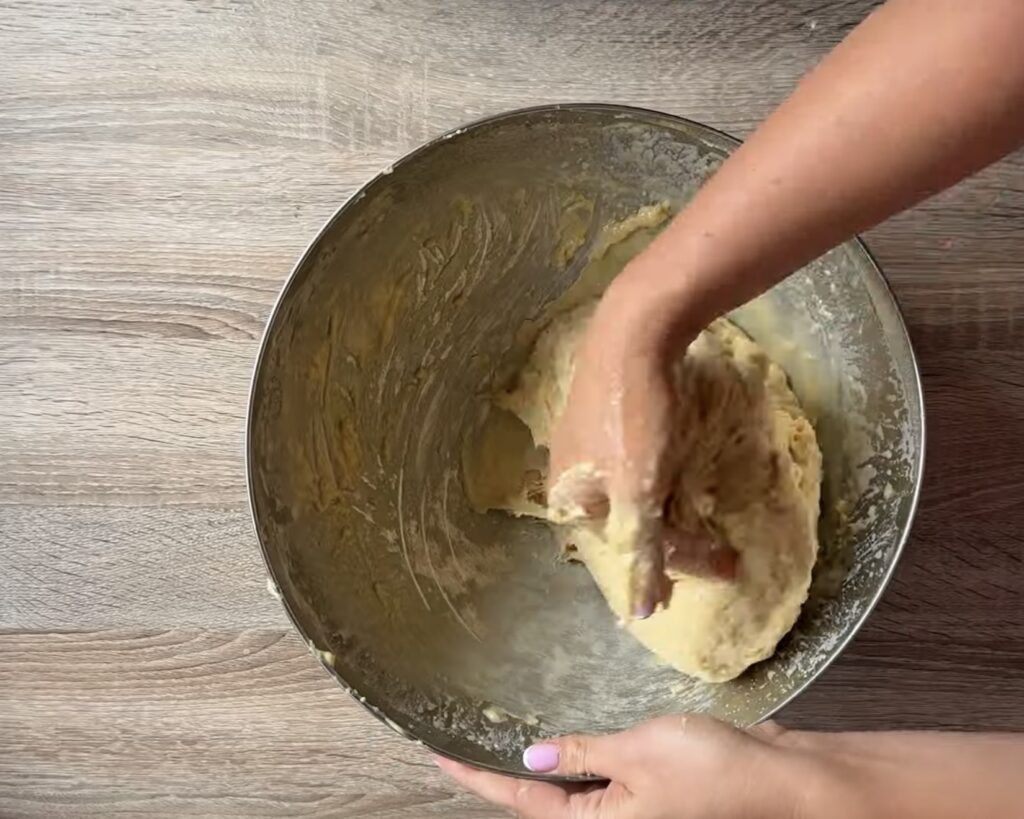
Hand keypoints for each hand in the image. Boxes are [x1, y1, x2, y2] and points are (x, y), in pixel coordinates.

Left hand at [434, 714, 813, 818]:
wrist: (776, 777)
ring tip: (497, 732)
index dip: (476, 776)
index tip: (438, 752)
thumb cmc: (709, 769)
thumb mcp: (636, 754)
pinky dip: (577, 752)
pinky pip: (599, 771)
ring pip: (569, 786)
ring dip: (537, 761)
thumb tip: (530, 760)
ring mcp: (629, 804)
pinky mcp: (649, 785)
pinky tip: (565, 731)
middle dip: (500, 772)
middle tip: (460, 737)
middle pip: (540, 799)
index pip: (522, 799)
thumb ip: (582, 754)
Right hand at [547, 270, 731, 617]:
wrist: (636, 327)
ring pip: (635, 492)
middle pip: (629, 521)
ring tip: (709, 512)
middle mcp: (571, 473)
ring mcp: (588, 441)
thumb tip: (639, 616)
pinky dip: (666, 476)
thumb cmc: (632, 413)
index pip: (626, 547)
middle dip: (676, 538)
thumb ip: (641, 551)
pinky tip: (686, 470)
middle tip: (724, 549)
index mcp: (569, 495)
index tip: (724, 566)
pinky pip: (638, 463)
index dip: (676, 563)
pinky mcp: (609, 413)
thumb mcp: (639, 488)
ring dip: (673, 507)